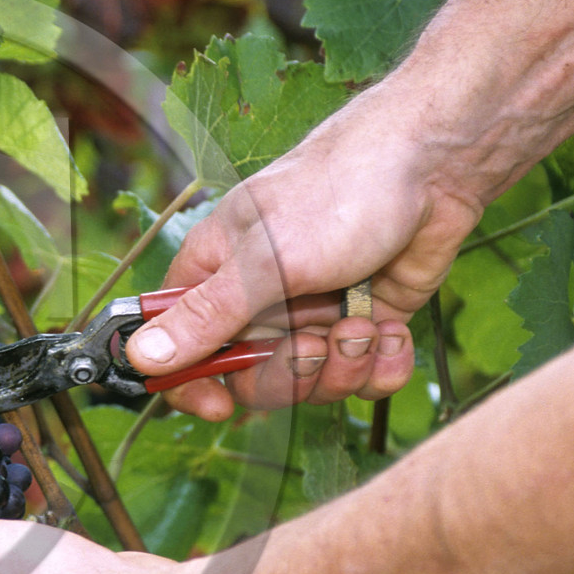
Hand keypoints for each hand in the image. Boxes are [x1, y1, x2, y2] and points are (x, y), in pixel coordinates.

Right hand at [129, 85, 483, 419]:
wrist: (432, 167)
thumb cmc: (336, 193)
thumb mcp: (264, 261)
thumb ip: (205, 317)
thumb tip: (141, 358)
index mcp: (215, 277)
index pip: (179, 349)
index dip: (193, 385)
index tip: (221, 406)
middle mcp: (259, 302)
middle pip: (251, 381)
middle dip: (292, 374)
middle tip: (316, 342)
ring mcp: (312, 315)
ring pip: (312, 385)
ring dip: (345, 367)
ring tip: (365, 326)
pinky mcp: (363, 324)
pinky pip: (363, 376)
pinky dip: (383, 365)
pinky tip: (393, 332)